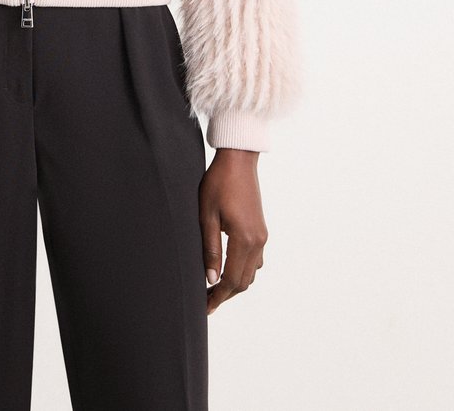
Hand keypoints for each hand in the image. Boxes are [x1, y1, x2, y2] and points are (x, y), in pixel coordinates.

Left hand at [199, 148, 267, 315]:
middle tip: (207, 302)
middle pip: (244, 281)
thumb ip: (210, 249)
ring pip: (251, 273)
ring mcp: (262, 236)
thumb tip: (211, 280)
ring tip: (214, 288)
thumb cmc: (218, 183)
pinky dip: (242, 270)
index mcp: (244, 239)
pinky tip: (227, 268)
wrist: (238, 160)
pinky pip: (255, 260)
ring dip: (234, 284)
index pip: (231, 280)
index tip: (205, 307)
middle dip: (225, 295)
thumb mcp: (206, 215)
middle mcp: (258, 241)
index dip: (218, 296)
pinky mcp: (261, 230)